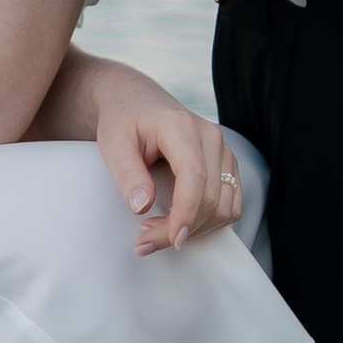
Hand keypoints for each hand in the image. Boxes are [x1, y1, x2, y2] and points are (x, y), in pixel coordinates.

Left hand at [90, 65, 245, 254]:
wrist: (136, 100)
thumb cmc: (123, 120)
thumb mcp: (113, 143)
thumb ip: (128, 174)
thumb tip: (142, 207)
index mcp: (182, 127)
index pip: (194, 177)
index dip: (186, 213)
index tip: (172, 240)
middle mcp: (211, 137)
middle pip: (210, 198)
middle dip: (180, 229)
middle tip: (143, 242)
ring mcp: (223, 151)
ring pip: (225, 206)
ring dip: (196, 229)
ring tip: (158, 231)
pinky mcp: (226, 164)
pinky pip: (230, 204)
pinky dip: (209, 222)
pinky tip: (180, 222)